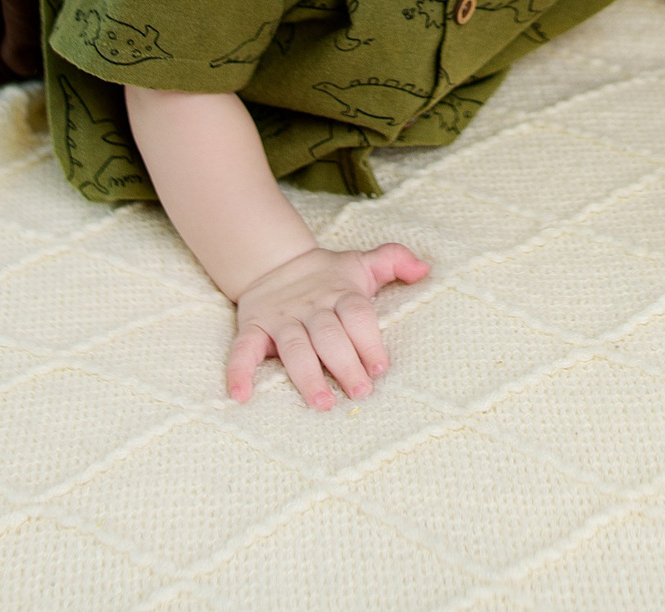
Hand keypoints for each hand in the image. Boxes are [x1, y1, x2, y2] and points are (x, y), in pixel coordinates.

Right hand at [227, 243, 428, 409]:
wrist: (274, 261)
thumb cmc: (328, 276)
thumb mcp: (361, 263)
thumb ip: (394, 261)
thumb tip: (426, 269)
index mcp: (339, 293)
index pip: (357, 315)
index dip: (369, 340)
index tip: (380, 368)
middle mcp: (311, 307)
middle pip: (329, 335)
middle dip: (345, 363)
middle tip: (360, 392)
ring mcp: (280, 318)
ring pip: (293, 346)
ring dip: (306, 374)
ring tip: (321, 402)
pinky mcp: (253, 327)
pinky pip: (244, 349)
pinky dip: (239, 371)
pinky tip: (241, 396)